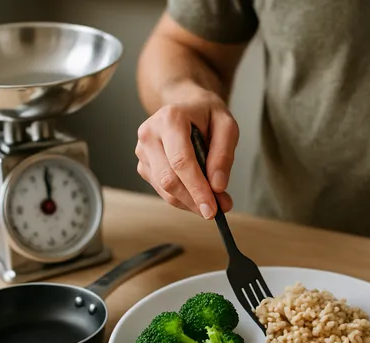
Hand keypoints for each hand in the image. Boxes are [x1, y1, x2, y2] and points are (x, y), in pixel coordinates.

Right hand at [135, 82, 238, 217]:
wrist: (186, 105)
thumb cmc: (207, 114)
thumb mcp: (227, 126)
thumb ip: (224, 155)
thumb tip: (217, 186)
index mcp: (169, 119)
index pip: (181, 161)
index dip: (197, 188)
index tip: (212, 210)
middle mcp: (149, 133)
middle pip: (169, 179)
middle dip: (194, 200)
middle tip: (218, 210)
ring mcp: (142, 151)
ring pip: (164, 190)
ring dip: (190, 202)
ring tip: (213, 202)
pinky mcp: (144, 165)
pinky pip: (162, 191)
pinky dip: (182, 198)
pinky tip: (197, 192)